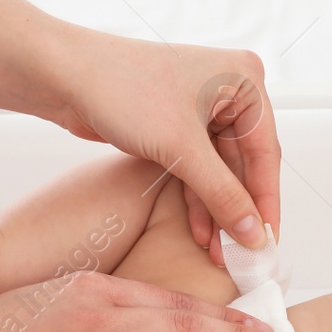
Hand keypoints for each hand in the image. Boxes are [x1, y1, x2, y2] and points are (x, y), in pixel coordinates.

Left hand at [48, 31, 278, 252]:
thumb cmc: (122, 91)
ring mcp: (203, 109)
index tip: (268, 243)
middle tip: (243, 256)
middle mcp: (229, 91)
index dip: (266, 202)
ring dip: (218, 213)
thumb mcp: (180, 148)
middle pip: (244, 165)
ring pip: (220, 172)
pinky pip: (198, 169)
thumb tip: (256, 236)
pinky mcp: (177, 125)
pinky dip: (197, 200)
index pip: (265, 153)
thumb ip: (223, 195)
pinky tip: (199, 234)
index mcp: (244, 80)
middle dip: (239, 212)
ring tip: (219, 254)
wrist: (62, 75)